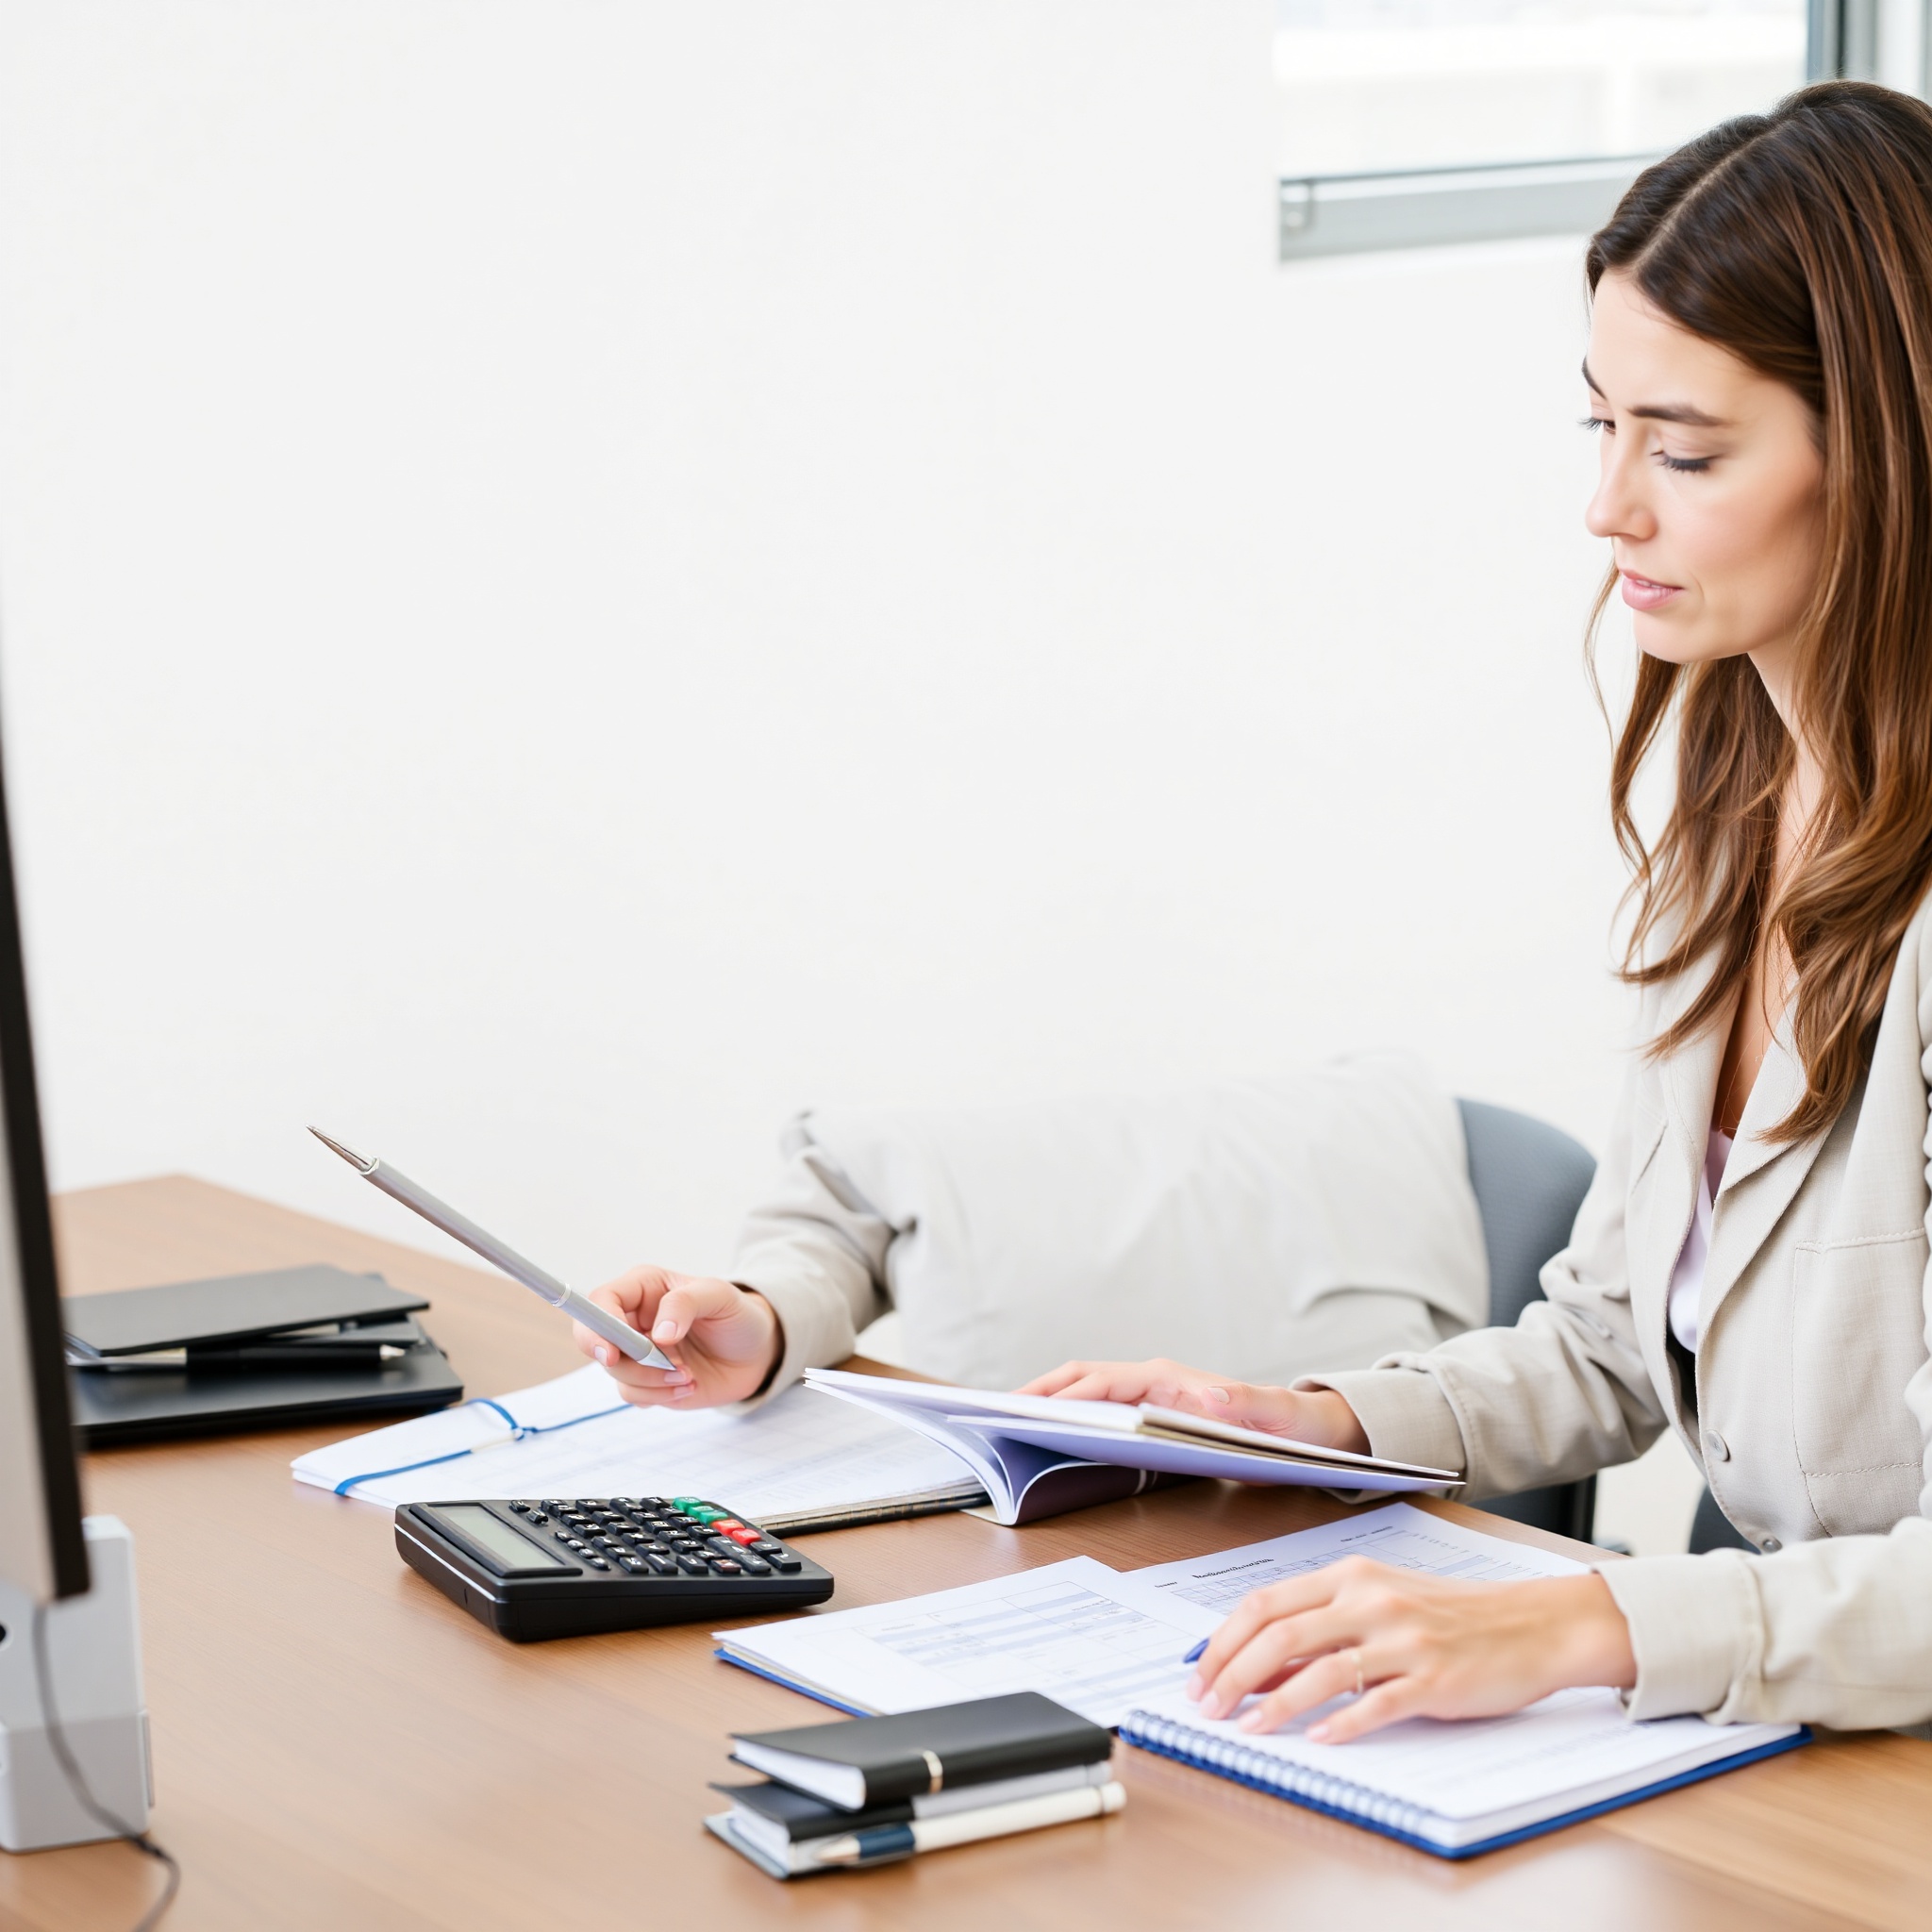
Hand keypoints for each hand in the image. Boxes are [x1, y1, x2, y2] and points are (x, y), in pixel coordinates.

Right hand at [572, 1266, 782, 1408]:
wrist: (756, 1352)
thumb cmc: (736, 1314)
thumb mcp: (719, 1296)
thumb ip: (686, 1304)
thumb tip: (659, 1334)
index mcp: (642, 1288)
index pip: (601, 1301)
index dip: (597, 1326)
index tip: (614, 1352)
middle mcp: (632, 1320)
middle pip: (596, 1341)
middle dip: (622, 1362)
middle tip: (660, 1366)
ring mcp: (637, 1354)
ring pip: (617, 1374)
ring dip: (652, 1380)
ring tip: (690, 1374)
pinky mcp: (647, 1382)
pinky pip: (635, 1395)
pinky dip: (661, 1395)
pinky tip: (689, 1385)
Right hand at [1017, 1356, 1369, 1455]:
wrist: (1303, 1428)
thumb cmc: (1287, 1424)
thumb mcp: (1274, 1415)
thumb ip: (1247, 1402)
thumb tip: (1213, 1395)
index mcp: (1170, 1378)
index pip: (1103, 1381)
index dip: (1065, 1396)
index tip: (1030, 1411)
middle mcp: (1152, 1381)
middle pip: (1080, 1379)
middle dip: (1037, 1392)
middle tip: (993, 1412)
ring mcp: (1147, 1398)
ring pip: (1082, 1394)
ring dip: (1044, 1404)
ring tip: (1003, 1424)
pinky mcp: (1148, 1416)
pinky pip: (1096, 1413)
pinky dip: (1065, 1420)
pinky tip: (1044, 1440)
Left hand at [1186, 1557, 1636, 1742]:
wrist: (1533, 1624)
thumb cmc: (1454, 1615)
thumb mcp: (1383, 1600)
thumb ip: (1325, 1622)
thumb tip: (1262, 1661)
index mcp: (1351, 1576)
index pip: (1266, 1604)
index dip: (1224, 1640)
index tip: (1199, 1672)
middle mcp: (1371, 1601)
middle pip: (1280, 1635)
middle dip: (1233, 1674)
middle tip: (1207, 1707)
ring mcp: (1402, 1640)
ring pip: (1319, 1671)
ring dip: (1274, 1705)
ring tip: (1247, 1730)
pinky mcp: (1433, 1681)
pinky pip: (1375, 1704)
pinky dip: (1341, 1724)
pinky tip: (1317, 1740)